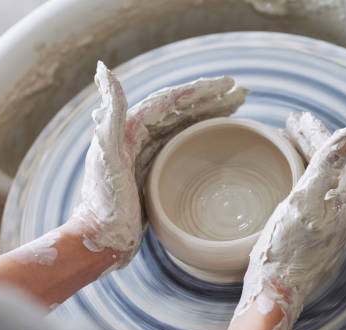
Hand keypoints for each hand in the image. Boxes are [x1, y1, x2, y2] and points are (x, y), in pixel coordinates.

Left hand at [70, 61, 248, 267]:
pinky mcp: (152, 174)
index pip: (172, 101)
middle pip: (182, 111)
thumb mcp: (108, 158)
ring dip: (211, 115)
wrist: (100, 242)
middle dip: (214, 100)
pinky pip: (182, 148)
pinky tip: (217, 140)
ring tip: (239, 109)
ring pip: (184, 128)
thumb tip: (104, 70)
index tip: (230, 85)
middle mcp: (137, 137)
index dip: (202, 90)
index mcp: (129, 129)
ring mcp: (146, 155)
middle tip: (245, 93)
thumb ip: (111, 116)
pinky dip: (201, 139)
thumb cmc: (104, 206)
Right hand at [234, 112, 345, 329]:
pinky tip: (293, 177)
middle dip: (311, 143)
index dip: (316, 133)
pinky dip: (305, 180)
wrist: (278, 292)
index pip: (335, 157)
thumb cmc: (287, 248)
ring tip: (290, 142)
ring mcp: (335, 229)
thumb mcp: (305, 201)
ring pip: (323, 183)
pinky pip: (316, 199)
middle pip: (331, 168)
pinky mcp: (321, 239)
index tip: (297, 117)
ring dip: (308, 159)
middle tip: (290, 124)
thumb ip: (327, 165)